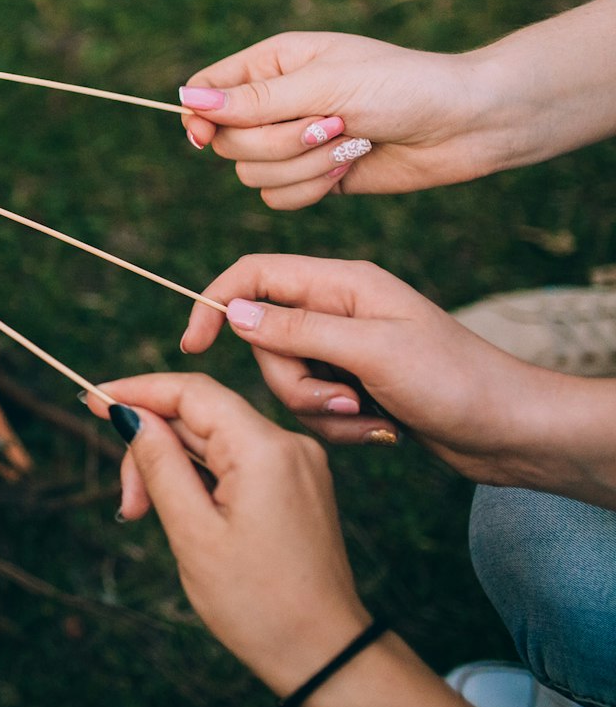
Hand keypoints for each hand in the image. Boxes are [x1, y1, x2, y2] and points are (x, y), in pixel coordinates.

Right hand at [87, 372, 371, 696]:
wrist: (326, 655)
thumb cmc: (258, 602)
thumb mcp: (192, 532)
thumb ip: (158, 463)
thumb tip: (128, 413)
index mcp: (264, 450)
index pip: (191, 392)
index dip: (137, 391)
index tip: (91, 400)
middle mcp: (288, 445)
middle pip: (200, 416)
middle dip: (151, 447)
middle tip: (128, 504)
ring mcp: (297, 465)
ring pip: (215, 439)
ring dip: (172, 467)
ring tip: (147, 515)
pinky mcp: (298, 485)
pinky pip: (236, 461)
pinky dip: (200, 478)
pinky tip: (182, 511)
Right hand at [178, 32, 509, 208]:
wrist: (467, 124)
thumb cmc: (403, 86)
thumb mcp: (326, 85)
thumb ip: (255, 100)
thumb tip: (188, 102)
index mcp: (273, 63)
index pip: (205, 90)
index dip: (200, 117)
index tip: (208, 137)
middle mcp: (276, 102)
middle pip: (228, 140)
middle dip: (277, 142)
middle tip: (330, 124)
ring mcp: (294, 141)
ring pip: (251, 173)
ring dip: (303, 165)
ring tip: (351, 142)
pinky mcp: (313, 177)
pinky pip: (278, 198)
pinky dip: (312, 189)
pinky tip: (349, 167)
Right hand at [182, 255, 576, 492]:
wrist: (513, 431)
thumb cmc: (455, 382)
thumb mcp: (371, 352)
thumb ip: (298, 330)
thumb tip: (234, 313)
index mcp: (342, 284)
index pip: (254, 275)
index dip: (216, 303)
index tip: (193, 347)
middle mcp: (339, 310)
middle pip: (265, 340)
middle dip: (291, 381)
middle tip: (342, 398)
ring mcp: (347, 349)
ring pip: (286, 379)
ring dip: (319, 409)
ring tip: (368, 415)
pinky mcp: (355, 385)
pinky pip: (313, 407)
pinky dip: (338, 425)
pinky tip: (381, 427)